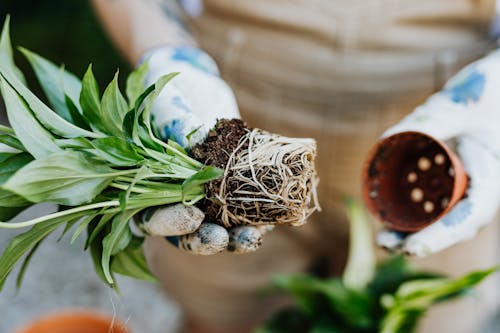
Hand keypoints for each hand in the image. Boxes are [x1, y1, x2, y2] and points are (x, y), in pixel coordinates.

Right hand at [135, 46, 268, 254]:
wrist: (196, 88)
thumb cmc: (170, 98)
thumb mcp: (167, 107)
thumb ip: (174, 127)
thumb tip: (192, 145)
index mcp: (150, 188)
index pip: (153, 218)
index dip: (171, 223)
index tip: (193, 216)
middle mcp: (178, 200)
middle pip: (189, 233)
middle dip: (206, 240)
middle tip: (221, 239)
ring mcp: (208, 198)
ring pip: (220, 229)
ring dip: (236, 237)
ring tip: (252, 236)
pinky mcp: (235, 191)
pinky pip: (246, 212)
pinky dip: (259, 219)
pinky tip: (272, 219)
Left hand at [377, 50, 499, 256]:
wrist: (494, 88)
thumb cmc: (486, 92)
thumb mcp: (460, 102)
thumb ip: (430, 120)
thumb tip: (388, 140)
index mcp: (492, 174)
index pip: (469, 215)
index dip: (440, 235)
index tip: (412, 247)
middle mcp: (479, 186)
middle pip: (451, 225)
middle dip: (419, 239)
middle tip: (384, 242)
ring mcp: (464, 183)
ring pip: (440, 216)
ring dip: (411, 230)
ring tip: (381, 239)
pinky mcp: (450, 177)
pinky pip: (432, 200)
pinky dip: (411, 211)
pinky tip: (385, 216)